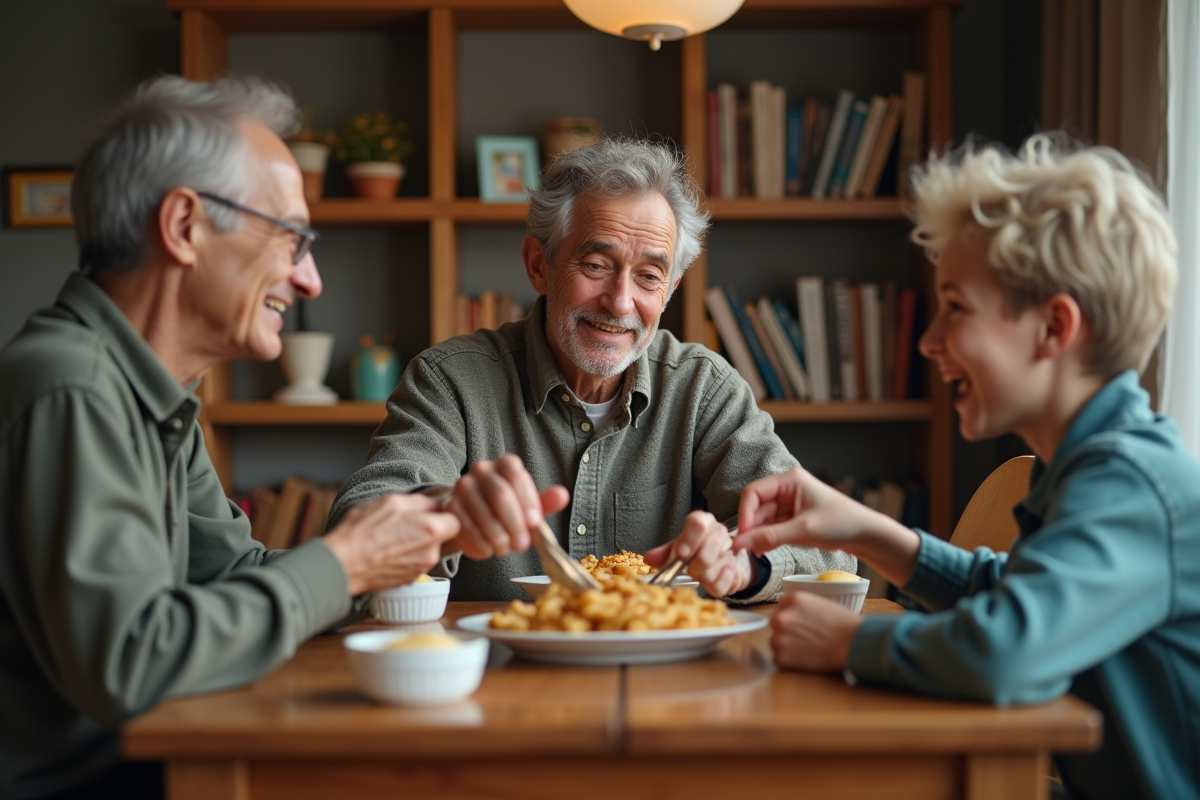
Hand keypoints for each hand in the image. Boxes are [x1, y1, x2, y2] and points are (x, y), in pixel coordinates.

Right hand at [323, 493, 459, 595]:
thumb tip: (436, 503)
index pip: (457, 520)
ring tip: (394, 536)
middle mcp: (431, 553)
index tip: (434, 512)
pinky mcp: (410, 580)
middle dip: (431, 529)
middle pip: (444, 537)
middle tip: (409, 522)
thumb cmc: (362, 532)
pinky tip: (390, 550)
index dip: (446, 514)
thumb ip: (422, 502)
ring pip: (430, 550)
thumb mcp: (392, 502)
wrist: (342, 564)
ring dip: (418, 542)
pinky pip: (417, 562)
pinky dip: (408, 556)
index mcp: (431, 530)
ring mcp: (421, 569)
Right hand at [445, 454, 569, 559]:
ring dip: (498, 537)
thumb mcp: (528, 506)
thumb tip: (563, 495)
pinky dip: (480, 544)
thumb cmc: (506, 511)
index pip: (516, 476)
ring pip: (483, 514)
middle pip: (500, 495)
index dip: (528, 500)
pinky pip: (466, 527)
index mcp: (505, 464)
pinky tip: (488, 550)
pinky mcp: (450, 506)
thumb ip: (545, 502)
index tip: (535, 523)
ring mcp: (462, 486)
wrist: (472, 516)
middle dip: (515, 524)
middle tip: (522, 545)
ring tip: (505, 549)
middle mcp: (482, 469)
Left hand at [644, 511, 752, 597]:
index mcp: (702, 522)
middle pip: (710, 546)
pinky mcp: (737, 570)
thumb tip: (649, 558)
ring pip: (716, 567)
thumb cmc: (693, 554)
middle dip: (695, 564)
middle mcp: (719, 532)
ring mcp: (730, 551)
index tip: (681, 555)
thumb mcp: (676, 550)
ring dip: (703, 577)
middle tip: (688, 570)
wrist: (716, 565)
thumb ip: (664, 553)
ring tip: (698, 575)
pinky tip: (709, 581)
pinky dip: (713, 585)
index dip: (689, 539)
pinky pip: (724, 582)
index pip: (697, 523)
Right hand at [732, 467, 921, 587]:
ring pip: (763, 519)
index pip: (753, 493)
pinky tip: (764, 550)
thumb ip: (770, 537)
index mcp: (789, 480)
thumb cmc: (841, 523)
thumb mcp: (803, 530)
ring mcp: (790, 503)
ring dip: (758, 535)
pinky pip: (772, 527)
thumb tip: (741, 544)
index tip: (742, 536)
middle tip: (745, 549)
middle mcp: (787, 489)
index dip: (745, 514)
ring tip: (756, 552)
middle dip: (751, 528)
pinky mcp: (793, 518)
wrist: (866, 534)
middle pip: (757, 507)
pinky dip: (767, 538)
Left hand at [770, 591, 862, 671]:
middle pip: (776, 623)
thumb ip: (801, 607)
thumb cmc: (844, 624)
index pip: (781, 606)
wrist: (853, 645)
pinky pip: (779, 658)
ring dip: (786, 646)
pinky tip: (805, 658)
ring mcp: (780, 637)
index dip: (792, 616)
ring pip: (775, 641)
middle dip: (787, 630)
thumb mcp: (820, 604)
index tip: (801, 624)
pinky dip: (789, 661)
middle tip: (804, 638)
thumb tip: (793, 614)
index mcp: (793, 599)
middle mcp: (782, 616)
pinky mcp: (782, 657)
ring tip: (807, 649)